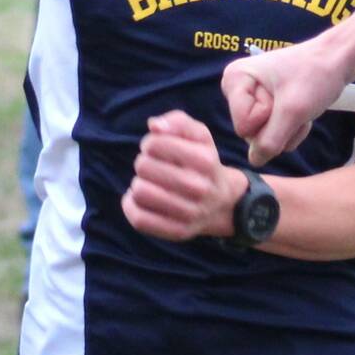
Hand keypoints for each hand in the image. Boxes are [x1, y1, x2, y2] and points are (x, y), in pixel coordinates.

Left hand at [122, 111, 243, 240]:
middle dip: (143, 163)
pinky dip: (131, 206)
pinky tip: (138, 199)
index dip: (150, 143)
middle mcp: (200, 187)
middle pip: (143, 167)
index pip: (154, 144)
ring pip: (139, 192)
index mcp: (205, 160)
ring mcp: (189, 212)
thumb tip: (154, 126)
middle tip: (152, 167)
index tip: (156, 149)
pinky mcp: (178, 232)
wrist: (224, 202)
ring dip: (137, 184)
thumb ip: (178, 122)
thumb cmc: (204, 163)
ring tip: (148, 183)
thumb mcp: (199, 136)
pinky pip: (139, 219)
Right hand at [224, 39, 348, 165]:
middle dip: (279, 126)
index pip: (243, 127)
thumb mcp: (293, 111)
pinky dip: (293, 126)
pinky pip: (274, 130)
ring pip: (264, 135)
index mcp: (234, 79)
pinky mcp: (267, 103)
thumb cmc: (316, 75)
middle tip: (297, 104)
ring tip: (303, 106)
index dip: (269, 119)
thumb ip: (270, 140)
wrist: (339, 58)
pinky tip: (303, 109)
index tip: (286, 96)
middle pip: (250, 132)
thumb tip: (255, 161)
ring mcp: (252, 96)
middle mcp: (237, 87)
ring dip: (289, 128)